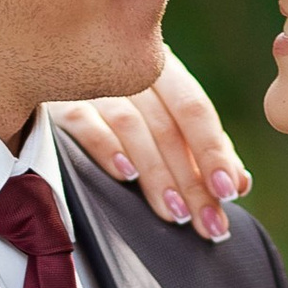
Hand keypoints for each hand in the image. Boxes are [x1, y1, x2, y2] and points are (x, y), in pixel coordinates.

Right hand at [50, 48, 248, 243]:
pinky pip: (83, 119)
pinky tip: (126, 176)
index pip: (195, 109)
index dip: (213, 150)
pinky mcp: (55, 97)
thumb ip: (200, 147)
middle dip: (191, 180)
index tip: (229, 191)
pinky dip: (107, 147)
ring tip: (174, 212)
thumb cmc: (116, 102)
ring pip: (131, 126)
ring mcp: (90, 80)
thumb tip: (239, 183)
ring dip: (155, 173)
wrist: (48, 65)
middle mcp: (128, 68)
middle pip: (167, 126)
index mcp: (160, 67)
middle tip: (207, 222)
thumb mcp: (161, 116)